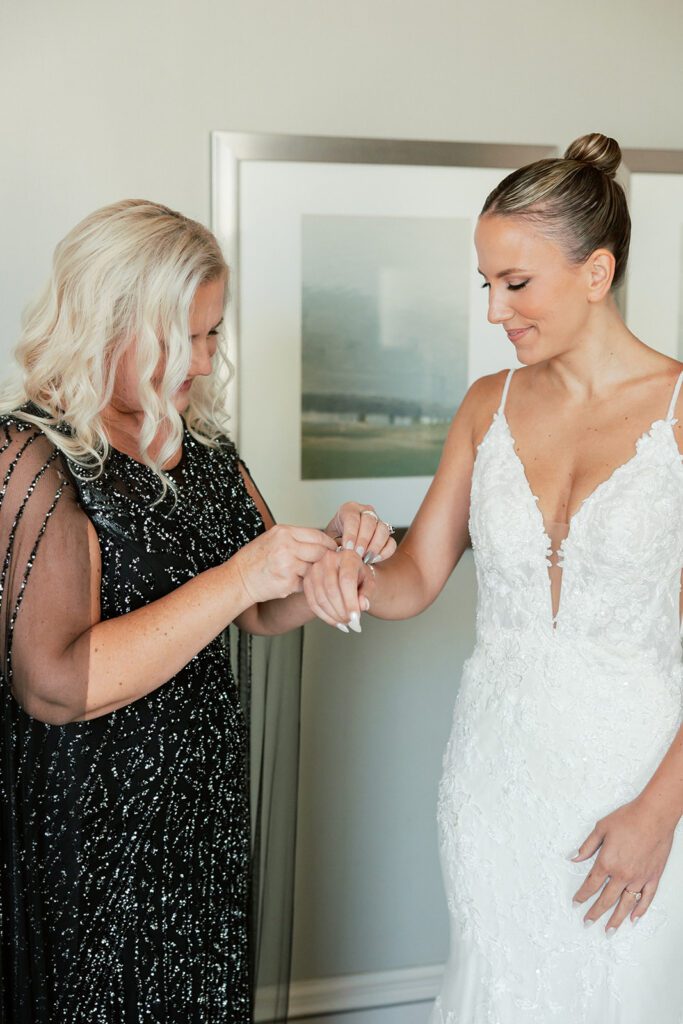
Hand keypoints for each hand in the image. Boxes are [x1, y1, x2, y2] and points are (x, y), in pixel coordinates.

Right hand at [233, 525, 336, 604]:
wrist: (238, 579)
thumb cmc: (254, 559)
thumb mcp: (273, 538)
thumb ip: (296, 538)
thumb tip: (322, 542)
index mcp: (284, 532)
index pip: (318, 535)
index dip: (329, 544)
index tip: (334, 549)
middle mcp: (286, 547)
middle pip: (321, 552)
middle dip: (326, 559)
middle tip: (327, 563)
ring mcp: (288, 566)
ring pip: (315, 569)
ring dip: (314, 573)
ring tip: (304, 573)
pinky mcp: (288, 583)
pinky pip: (307, 583)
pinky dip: (304, 584)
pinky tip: (294, 581)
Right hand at [303, 548, 375, 631]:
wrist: (348, 572)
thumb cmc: (359, 576)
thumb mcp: (369, 582)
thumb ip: (367, 593)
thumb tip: (363, 605)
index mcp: (348, 556)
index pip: (346, 580)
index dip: (351, 601)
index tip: (356, 618)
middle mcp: (329, 559)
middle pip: (332, 590)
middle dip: (342, 611)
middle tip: (351, 623)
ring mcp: (315, 569)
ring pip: (321, 598)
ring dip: (333, 615)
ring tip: (344, 622)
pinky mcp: (307, 580)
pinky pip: (313, 602)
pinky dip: (324, 616)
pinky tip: (334, 621)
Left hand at [325, 502, 396, 564]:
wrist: (343, 548)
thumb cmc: (333, 542)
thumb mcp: (328, 540)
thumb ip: (331, 544)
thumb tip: (336, 551)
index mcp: (349, 509)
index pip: (352, 517)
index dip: (351, 533)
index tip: (347, 547)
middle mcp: (365, 512)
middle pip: (369, 521)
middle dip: (363, 540)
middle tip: (357, 554)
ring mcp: (378, 522)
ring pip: (382, 529)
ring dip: (375, 546)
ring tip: (366, 558)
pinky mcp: (387, 535)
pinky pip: (391, 542)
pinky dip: (385, 552)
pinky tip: (375, 559)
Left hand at [571, 794, 675, 932]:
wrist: (654, 816)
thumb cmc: (628, 818)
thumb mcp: (601, 828)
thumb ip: (587, 846)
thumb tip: (574, 857)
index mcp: (607, 862)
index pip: (591, 885)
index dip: (582, 896)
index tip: (576, 903)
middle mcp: (622, 874)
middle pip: (606, 899)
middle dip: (595, 912)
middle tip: (588, 921)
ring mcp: (639, 878)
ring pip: (625, 904)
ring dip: (616, 919)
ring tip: (609, 930)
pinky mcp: (653, 877)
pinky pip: (646, 898)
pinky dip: (640, 910)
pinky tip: (634, 918)